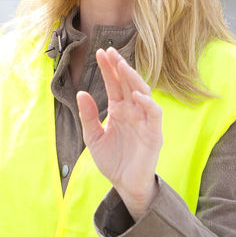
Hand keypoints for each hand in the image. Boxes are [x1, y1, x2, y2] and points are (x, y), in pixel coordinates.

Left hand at [77, 47, 163, 219]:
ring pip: (143, 92)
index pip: (114, 83)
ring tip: (122, 66)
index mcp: (119, 109)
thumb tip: (81, 92)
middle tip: (110, 51)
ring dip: (133, 78)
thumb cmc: (112, 160)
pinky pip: (154, 113)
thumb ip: (88, 116)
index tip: (100, 52)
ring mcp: (145, 120)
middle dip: (120, 67)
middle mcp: (133, 110)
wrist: (125, 185)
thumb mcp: (93, 137)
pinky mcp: (154, 133)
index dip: (108, 68)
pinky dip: (147, 102)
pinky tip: (136, 94)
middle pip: (128, 83)